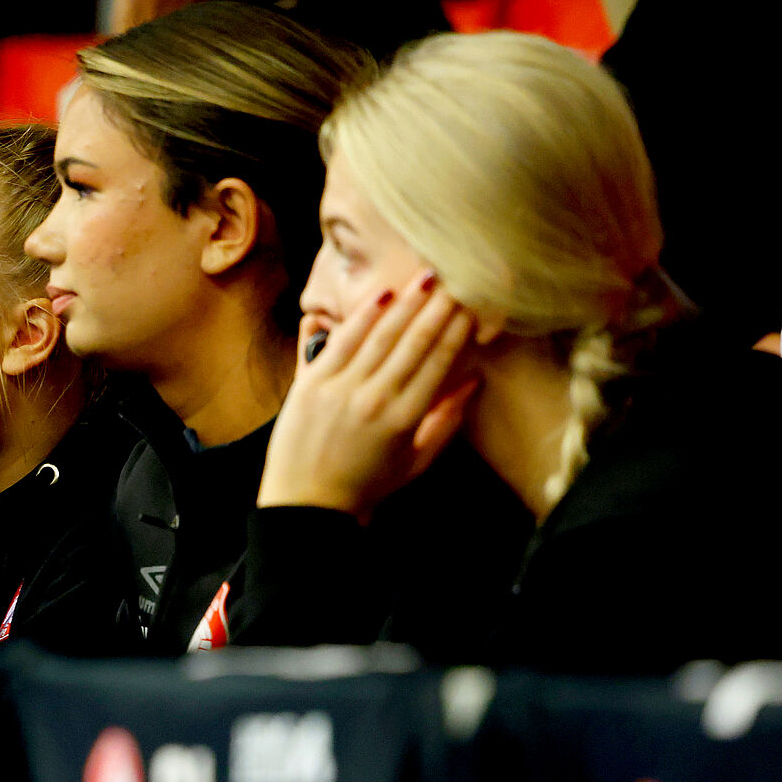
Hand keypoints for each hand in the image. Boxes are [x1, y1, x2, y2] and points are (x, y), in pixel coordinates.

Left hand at [258, 270, 478, 519]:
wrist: (307, 504)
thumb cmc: (366, 485)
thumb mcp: (416, 461)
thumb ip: (447, 420)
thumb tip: (474, 380)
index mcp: (404, 419)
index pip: (437, 362)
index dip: (457, 329)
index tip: (472, 305)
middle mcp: (374, 399)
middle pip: (413, 342)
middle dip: (437, 307)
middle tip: (456, 278)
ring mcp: (340, 389)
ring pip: (380, 335)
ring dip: (406, 303)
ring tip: (427, 277)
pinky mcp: (310, 383)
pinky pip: (341, 341)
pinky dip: (361, 316)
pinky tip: (382, 295)